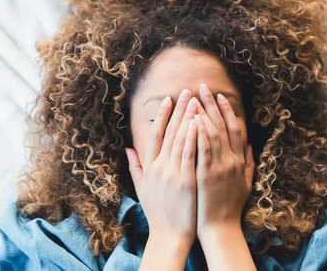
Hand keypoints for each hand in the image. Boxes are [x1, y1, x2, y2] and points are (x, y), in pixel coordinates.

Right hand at [126, 89, 198, 266]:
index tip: (168, 99)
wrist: (169, 235)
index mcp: (150, 167)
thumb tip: (127, 149)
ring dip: (188, 118)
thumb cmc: (158, 212)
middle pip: (169, 132)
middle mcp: (159, 167)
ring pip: (180, 139)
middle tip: (186, 91)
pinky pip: (190, 154)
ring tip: (195, 100)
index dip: (161, 115)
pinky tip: (198, 122)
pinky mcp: (186, 181)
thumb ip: (135, 167)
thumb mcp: (142, 188)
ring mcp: (172, 173)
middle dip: (178, 110)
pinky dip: (193, 137)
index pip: (155, 134)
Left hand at [194, 84, 253, 235]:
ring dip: (203, 113)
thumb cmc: (230, 208)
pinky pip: (203, 150)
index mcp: (239, 161)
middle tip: (202, 87)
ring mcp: (220, 168)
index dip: (227, 111)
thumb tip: (252, 146)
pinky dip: (199, 134)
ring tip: (194, 98)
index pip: (234, 129)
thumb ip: (249, 163)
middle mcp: (231, 161)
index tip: (219, 96)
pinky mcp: (207, 176)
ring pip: (212, 134)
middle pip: (221, 126)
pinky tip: (193, 120)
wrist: (221, 230)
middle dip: (211, 105)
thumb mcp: (246, 183)